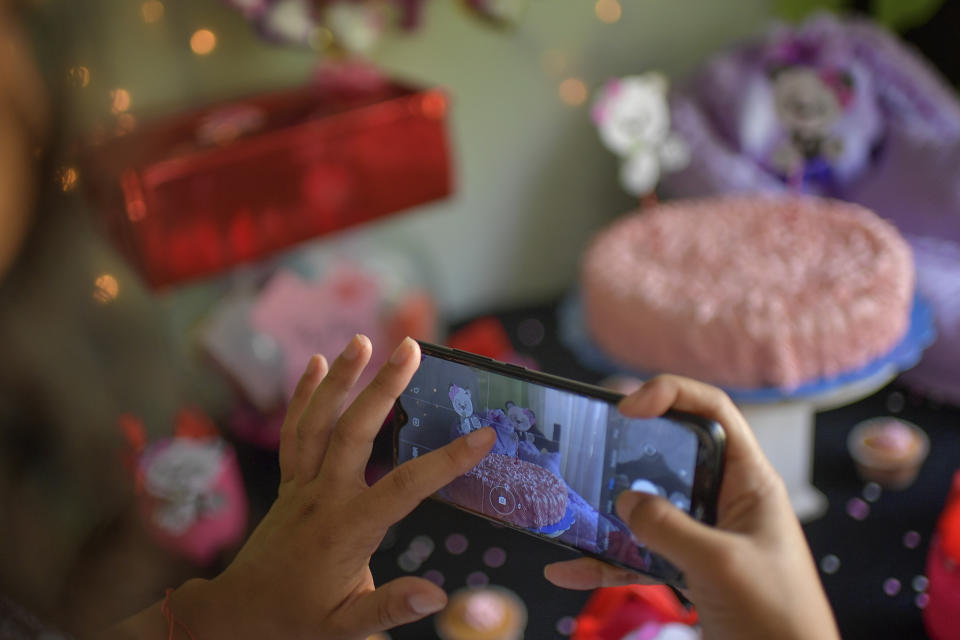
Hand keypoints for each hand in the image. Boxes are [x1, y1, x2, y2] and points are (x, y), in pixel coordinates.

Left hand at [105, 336, 494, 639]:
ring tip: (362, 341)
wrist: (238, 612)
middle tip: (410, 348)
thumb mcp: (347, 625)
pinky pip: (294, 431)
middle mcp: (323, 496)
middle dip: (384, 387)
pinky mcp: (289, 480)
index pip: (404, 487)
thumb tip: (437, 594)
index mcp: (347, 529)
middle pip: (354, 432)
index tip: (483, 436)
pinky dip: (303, 395)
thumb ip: (391, 605)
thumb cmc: (298, 618)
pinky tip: (315, 363)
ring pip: (319, 422)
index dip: (446, 461)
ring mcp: (302, 483)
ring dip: (340, 378)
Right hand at [544, 375, 839, 639]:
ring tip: (570, 507)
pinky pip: (636, 555)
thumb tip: (625, 501)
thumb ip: (669, 527)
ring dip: (606, 511)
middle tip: (588, 446)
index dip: (671, 394)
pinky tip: (569, 569)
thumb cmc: (779, 618)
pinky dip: (602, 561)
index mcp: (749, 481)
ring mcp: (702, 535)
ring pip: (645, 507)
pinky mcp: (685, 570)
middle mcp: (723, 500)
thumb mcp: (721, 563)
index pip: (712, 411)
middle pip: (668, 454)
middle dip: (626, 449)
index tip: (627, 408)